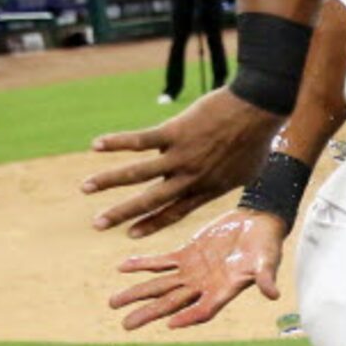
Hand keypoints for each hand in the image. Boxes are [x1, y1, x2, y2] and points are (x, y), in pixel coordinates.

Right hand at [83, 86, 274, 236]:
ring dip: (109, 181)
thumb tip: (216, 183)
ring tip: (85, 188)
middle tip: (97, 225)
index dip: (152, 224)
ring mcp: (182, 156)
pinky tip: (96, 145)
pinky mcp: (175, 132)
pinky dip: (118, 142)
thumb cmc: (256, 139)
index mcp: (207, 188)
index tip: (130, 235)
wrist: (260, 110)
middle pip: (151, 201)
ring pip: (139, 173)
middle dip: (122, 214)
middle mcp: (191, 178)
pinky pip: (141, 140)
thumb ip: (225, 181)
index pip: (174, 212)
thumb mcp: (246, 171)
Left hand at [109, 207, 285, 331]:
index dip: (188, 318)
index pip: (203, 310)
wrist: (258, 223)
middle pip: (172, 303)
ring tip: (113, 303)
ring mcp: (193, 272)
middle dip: (149, 313)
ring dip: (137, 293)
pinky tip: (122, 267)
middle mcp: (204, 286)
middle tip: (126, 325)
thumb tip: (273, 295)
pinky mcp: (187, 255)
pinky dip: (142, 265)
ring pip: (160, 286)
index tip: (170, 324)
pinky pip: (160, 263)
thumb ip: (265, 277)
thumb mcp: (268, 260)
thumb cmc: (267, 243)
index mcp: (224, 291)